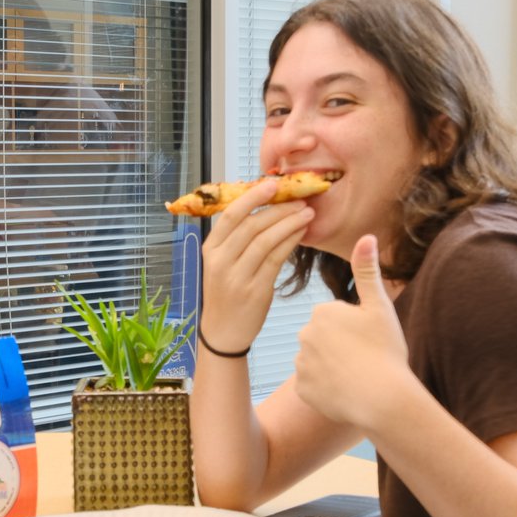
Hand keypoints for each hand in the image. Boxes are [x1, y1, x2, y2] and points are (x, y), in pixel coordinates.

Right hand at [198, 180, 315, 351]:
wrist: (222, 333)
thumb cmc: (225, 295)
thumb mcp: (221, 264)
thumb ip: (236, 240)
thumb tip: (264, 209)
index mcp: (210, 250)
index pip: (231, 216)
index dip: (252, 196)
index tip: (272, 183)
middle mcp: (220, 262)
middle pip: (251, 225)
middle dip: (279, 208)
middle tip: (300, 198)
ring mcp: (237, 277)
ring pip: (266, 240)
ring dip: (289, 222)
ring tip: (307, 212)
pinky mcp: (255, 291)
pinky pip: (276, 259)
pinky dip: (291, 242)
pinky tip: (302, 233)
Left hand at [294, 235, 411, 429]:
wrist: (383, 399)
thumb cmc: (385, 351)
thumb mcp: (380, 307)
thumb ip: (368, 271)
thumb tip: (366, 236)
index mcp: (322, 312)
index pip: (337, 318)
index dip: (357, 330)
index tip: (370, 340)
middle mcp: (304, 334)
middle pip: (325, 339)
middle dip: (341, 347)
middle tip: (365, 359)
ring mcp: (301, 363)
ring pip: (319, 362)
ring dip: (333, 368)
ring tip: (357, 377)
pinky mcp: (302, 389)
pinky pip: (314, 386)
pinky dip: (327, 389)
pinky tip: (345, 392)